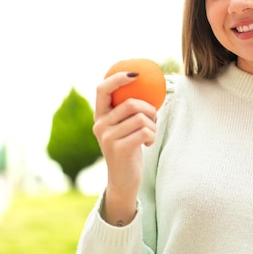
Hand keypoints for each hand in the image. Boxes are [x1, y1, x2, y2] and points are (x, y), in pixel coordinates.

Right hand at [93, 71, 157, 224]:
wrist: (123, 179)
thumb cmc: (129, 148)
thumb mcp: (125, 127)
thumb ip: (128, 110)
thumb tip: (149, 86)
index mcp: (100, 116)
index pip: (102, 89)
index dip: (118, 78)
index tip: (136, 74)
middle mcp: (99, 125)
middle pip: (131, 104)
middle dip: (150, 109)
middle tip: (153, 119)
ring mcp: (107, 137)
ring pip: (141, 118)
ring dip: (153, 126)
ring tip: (150, 134)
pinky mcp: (118, 148)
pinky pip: (145, 132)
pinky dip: (152, 136)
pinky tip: (148, 144)